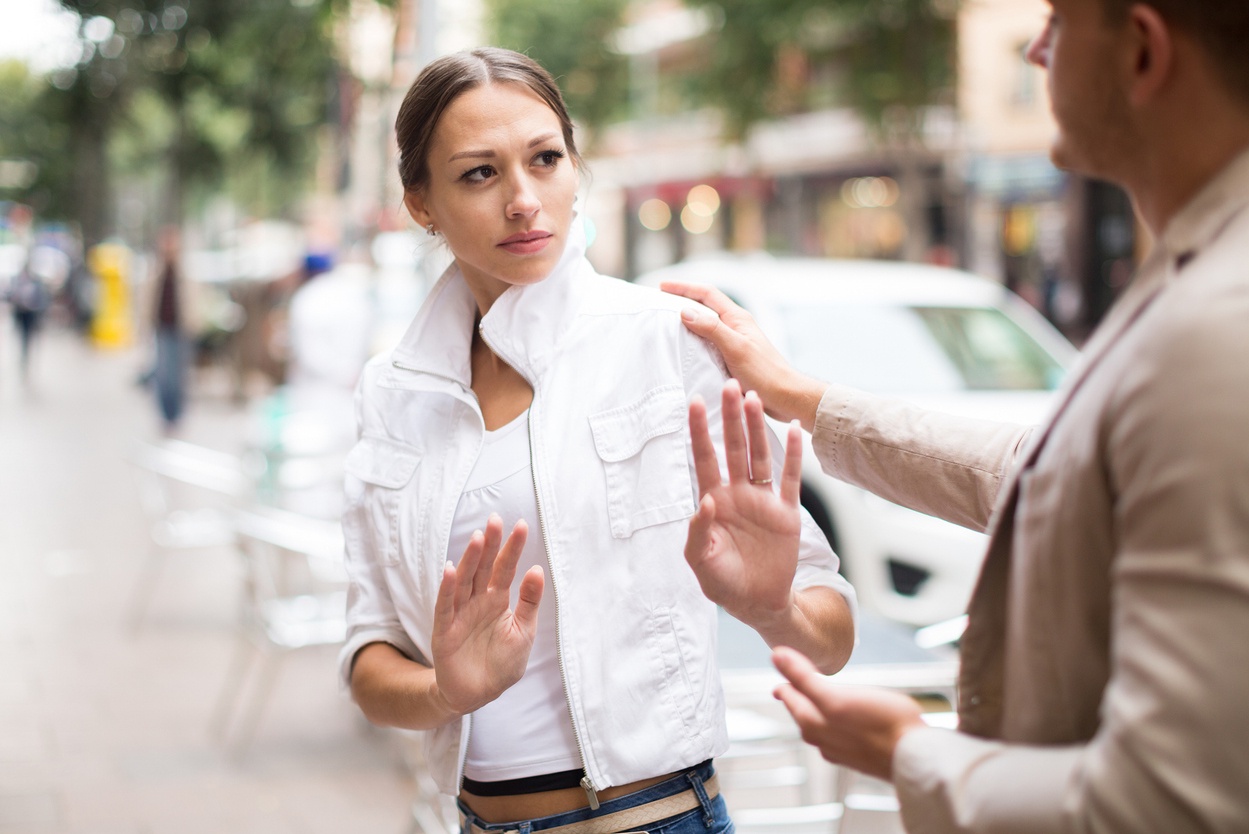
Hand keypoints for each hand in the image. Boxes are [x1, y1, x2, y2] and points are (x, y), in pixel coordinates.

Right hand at [430, 514, 543, 715]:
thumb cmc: (502, 662)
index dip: (512, 548)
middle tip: (495, 519)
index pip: (505, 568)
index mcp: (498, 600)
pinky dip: (447, 588)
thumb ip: (529, 602)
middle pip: (483, 567)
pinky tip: (451, 568)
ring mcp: (460, 613)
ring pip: (464, 581)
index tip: (522, 525)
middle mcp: (477, 601)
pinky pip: (445, 606)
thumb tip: (537, 569)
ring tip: (478, 538)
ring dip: (469, 559)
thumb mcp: (523, 631)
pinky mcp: (444, 630)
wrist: (480, 694)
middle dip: (490, 544)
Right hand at [661, 281, 824, 429]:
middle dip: (683, 300)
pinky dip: (694, 340)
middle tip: (660, 303)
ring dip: (687, 321)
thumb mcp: (735, 348)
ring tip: (666, 324)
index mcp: (737, 318)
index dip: (684, 288)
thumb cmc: (765, 373)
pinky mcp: (733, 358)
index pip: (707, 294)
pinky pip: (708, 342)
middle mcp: (736, 326)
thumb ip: (712, 328)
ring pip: (707, 325)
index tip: (661, 287)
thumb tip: (685, 311)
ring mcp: (735, 342)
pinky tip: (684, 350)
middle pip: (706, 306)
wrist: (786, 397)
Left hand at [685, 379, 803, 629]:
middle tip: (729, 385)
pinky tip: (795, 431)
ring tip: (754, 398)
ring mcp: (762, 500)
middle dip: (731, 418)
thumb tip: (705, 501)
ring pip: (760, 456)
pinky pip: (791, 479)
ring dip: (757, 428)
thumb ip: (699, 533)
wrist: (757, 602)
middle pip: (733, 448)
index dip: (699, 431)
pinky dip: (794, 456)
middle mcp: (738, 493)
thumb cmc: (723, 582)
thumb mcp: (701, 562)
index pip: (704, 458)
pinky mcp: (786, 512)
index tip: (694, 402)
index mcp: (714, 501)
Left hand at [772, 646, 925, 780]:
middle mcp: (821, 739)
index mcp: (811, 724)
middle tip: (791, 677)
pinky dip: (832, 720)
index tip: (779, 657)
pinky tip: (841, 718)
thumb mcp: (837, 697)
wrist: (916, 757)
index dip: (785, 673)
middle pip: (801, 711)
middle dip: (796, 693)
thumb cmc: (881, 724)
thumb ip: (804, 678)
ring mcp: (839, 749)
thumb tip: (775, 656)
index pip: (789, 694)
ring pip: (818, 724)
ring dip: (813, 707)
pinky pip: (836, 733)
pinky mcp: (858, 754)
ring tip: (813, 694)